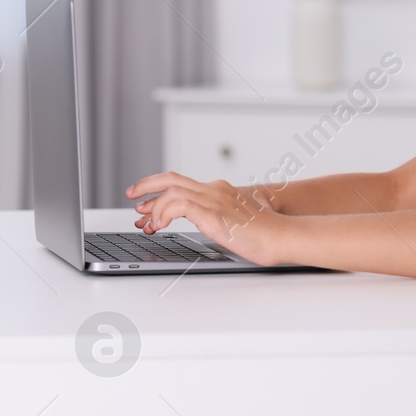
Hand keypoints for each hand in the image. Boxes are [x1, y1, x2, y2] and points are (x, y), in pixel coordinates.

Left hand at [125, 172, 285, 264]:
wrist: (282, 236)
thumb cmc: (268, 233)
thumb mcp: (244, 219)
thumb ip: (231, 216)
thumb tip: (224, 222)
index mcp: (220, 191)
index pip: (182, 183)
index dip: (160, 191)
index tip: (147, 203)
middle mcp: (214, 190)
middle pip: (171, 178)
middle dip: (146, 185)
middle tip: (132, 196)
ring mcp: (213, 199)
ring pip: (170, 190)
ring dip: (152, 206)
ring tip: (145, 223)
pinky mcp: (211, 212)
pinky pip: (177, 205)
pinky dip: (162, 213)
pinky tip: (158, 225)